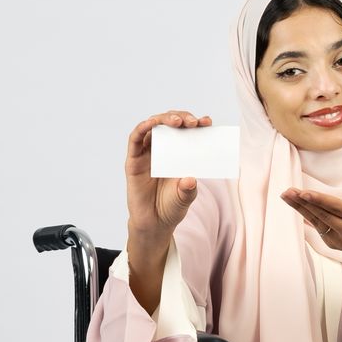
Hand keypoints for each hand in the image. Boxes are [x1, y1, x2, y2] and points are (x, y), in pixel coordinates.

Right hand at [125, 110, 212, 239]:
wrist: (154, 223)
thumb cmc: (171, 207)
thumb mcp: (185, 197)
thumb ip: (189, 189)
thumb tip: (191, 179)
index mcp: (179, 153)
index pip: (187, 132)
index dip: (197, 124)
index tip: (207, 122)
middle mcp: (163, 149)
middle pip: (170, 123)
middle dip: (182, 118)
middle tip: (194, 122)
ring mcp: (147, 153)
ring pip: (153, 126)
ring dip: (164, 119)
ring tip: (177, 122)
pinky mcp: (133, 160)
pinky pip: (135, 139)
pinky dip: (143, 127)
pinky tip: (152, 123)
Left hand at [281, 186, 341, 270]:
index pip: (338, 208)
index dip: (320, 200)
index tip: (304, 192)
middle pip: (323, 216)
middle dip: (304, 203)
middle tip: (288, 191)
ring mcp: (339, 241)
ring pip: (316, 222)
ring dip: (300, 208)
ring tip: (286, 196)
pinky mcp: (331, 244)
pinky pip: (317, 227)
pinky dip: (305, 215)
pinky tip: (295, 204)